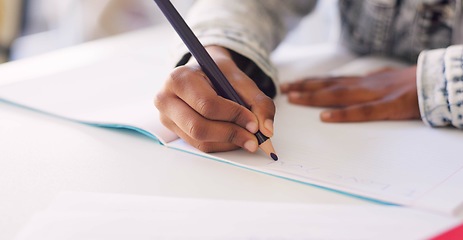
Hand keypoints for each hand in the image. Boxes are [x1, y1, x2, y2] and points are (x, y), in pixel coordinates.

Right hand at [155, 46, 274, 152]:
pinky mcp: (174, 132)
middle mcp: (166, 99)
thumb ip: (258, 102)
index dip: (233, 116)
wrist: (201, 73)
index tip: (254, 123)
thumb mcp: (240, 79)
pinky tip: (234, 137)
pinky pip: (200, 146)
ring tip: (247, 138)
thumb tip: (267, 130)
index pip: (207, 104)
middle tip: (254, 139)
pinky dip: (221, 145)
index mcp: (179, 79)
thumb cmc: (218, 74)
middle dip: (231, 134)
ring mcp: (167, 118)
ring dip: (228, 143)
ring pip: (199, 141)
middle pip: (199, 128)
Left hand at [280, 66, 419, 121]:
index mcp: (364, 81)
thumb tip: (353, 82)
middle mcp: (364, 85)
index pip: (331, 80)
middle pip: (328, 86)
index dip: (310, 82)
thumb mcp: (385, 79)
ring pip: (338, 95)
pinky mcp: (387, 107)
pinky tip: (325, 117)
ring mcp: (374, 95)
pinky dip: (342, 114)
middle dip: (304, 88)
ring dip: (314, 97)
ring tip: (294, 99)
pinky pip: (362, 112)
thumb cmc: (411, 83)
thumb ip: (368, 82)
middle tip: (283, 90)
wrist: (436, 82)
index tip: (291, 84)